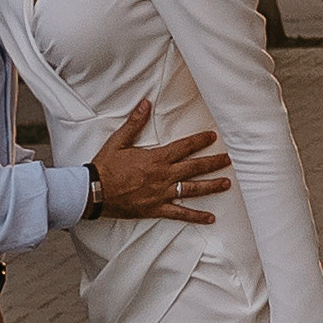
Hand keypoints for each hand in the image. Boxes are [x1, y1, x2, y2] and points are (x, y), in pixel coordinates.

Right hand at [90, 100, 227, 224]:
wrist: (94, 192)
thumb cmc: (105, 166)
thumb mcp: (119, 141)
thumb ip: (134, 123)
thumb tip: (145, 104)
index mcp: (156, 158)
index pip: (183, 147)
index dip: (199, 141)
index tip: (212, 137)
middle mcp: (163, 176)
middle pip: (194, 167)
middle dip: (213, 163)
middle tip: (228, 160)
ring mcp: (161, 194)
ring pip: (192, 189)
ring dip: (211, 186)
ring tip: (226, 184)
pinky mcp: (156, 209)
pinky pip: (180, 214)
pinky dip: (196, 217)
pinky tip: (210, 219)